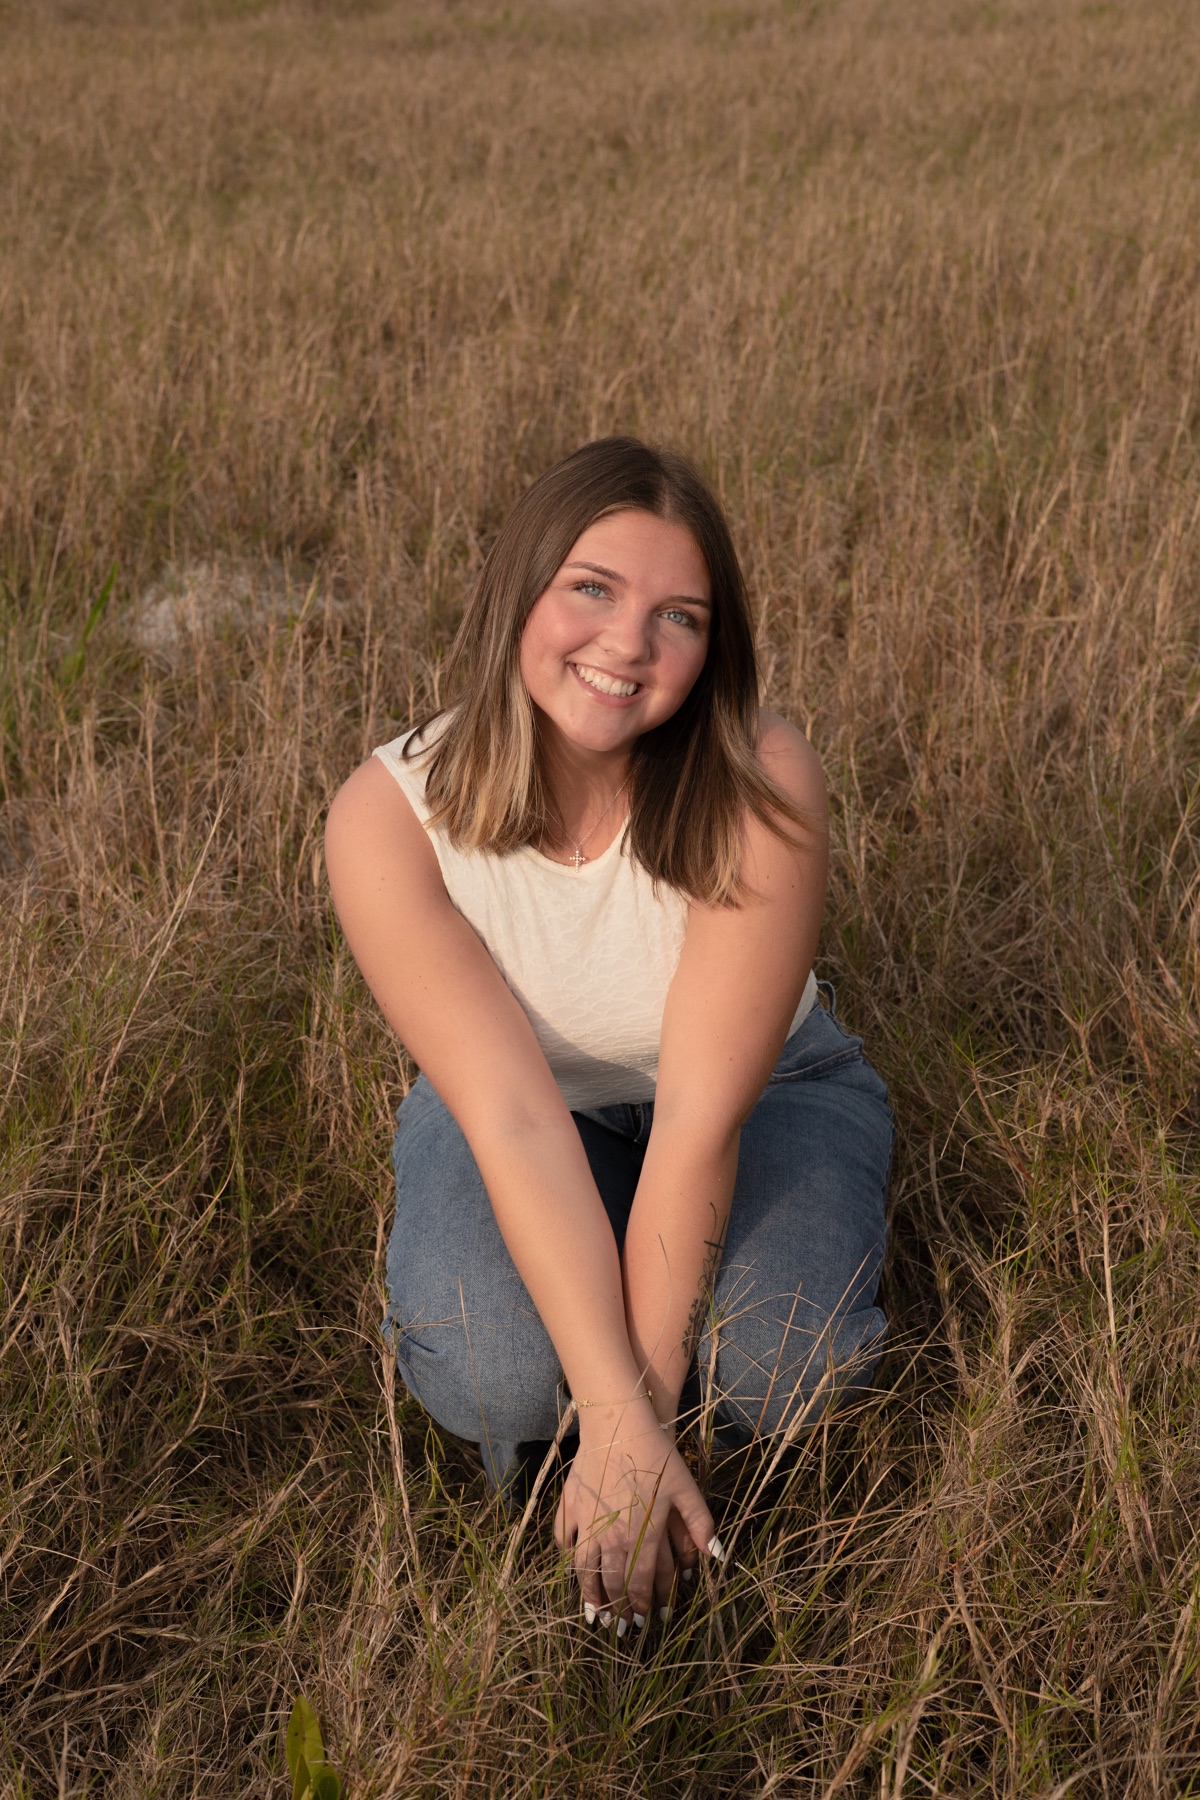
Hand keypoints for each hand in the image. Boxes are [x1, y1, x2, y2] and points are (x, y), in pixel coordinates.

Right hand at [553, 1394, 714, 1628]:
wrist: (618, 1424)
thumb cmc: (656, 1456)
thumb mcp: (686, 1489)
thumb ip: (701, 1525)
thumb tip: (717, 1556)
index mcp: (641, 1536)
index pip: (640, 1584)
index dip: (642, 1606)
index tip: (645, 1621)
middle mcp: (611, 1536)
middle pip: (611, 1583)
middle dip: (616, 1610)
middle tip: (619, 1628)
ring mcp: (587, 1522)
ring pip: (583, 1570)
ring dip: (588, 1594)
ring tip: (592, 1612)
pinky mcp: (570, 1505)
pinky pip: (563, 1539)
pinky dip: (566, 1557)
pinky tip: (571, 1565)